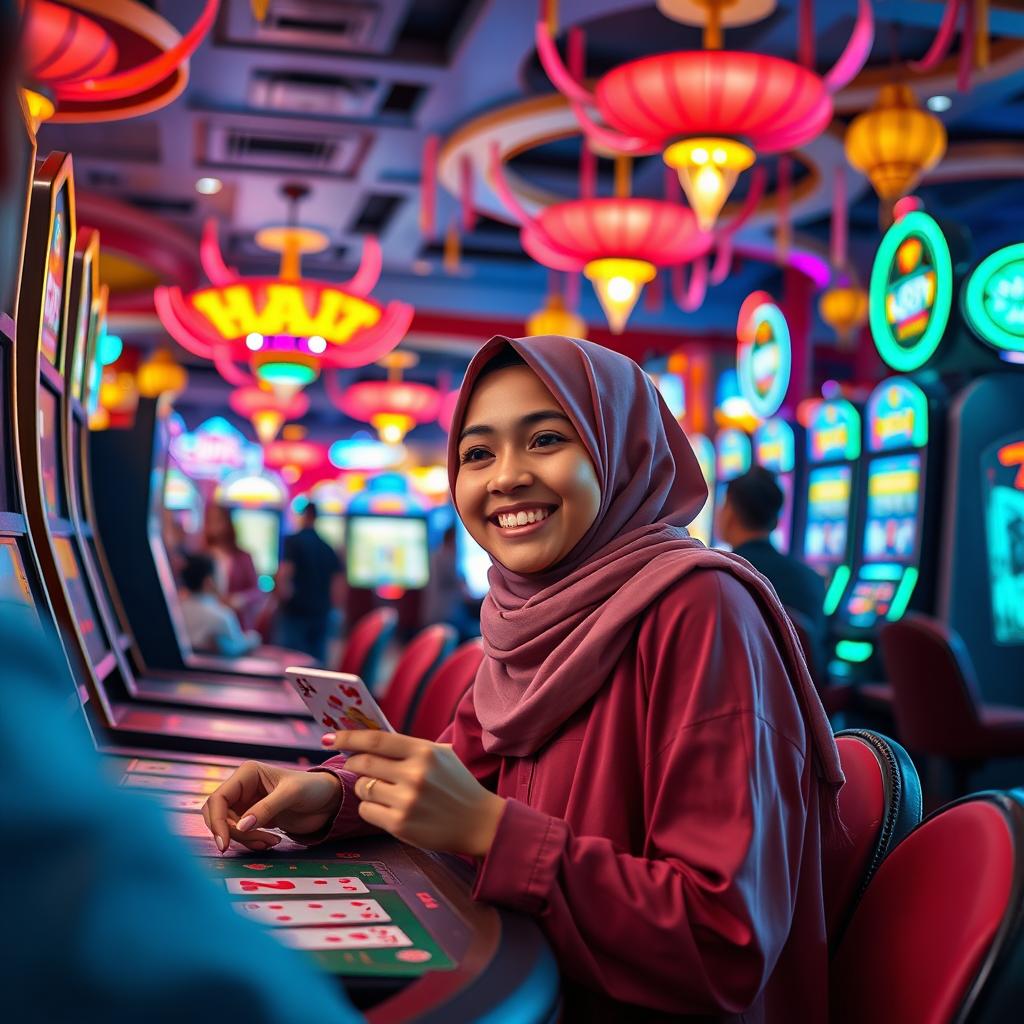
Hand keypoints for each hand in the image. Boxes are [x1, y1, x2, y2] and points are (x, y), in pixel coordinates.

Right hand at [202, 761, 342, 852]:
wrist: (328, 801)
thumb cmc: (313, 789)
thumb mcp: (291, 794)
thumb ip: (267, 808)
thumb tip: (240, 826)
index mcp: (247, 774)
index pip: (219, 798)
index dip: (218, 821)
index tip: (225, 843)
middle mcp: (243, 788)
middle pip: (218, 815)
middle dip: (232, 832)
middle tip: (258, 841)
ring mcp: (247, 804)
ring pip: (228, 827)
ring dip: (245, 839)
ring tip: (270, 841)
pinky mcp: (253, 819)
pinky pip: (240, 834)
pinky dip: (251, 841)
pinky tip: (271, 841)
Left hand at [322, 730, 505, 857]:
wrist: (479, 822)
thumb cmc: (456, 785)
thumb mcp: (440, 756)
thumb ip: (408, 746)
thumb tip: (368, 736)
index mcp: (424, 752)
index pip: (376, 739)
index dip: (349, 736)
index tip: (331, 737)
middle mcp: (414, 774)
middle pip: (363, 763)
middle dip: (353, 762)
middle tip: (354, 763)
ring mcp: (406, 801)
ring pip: (361, 788)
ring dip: (364, 787)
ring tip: (381, 789)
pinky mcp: (400, 825)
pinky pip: (367, 811)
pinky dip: (370, 808)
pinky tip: (386, 807)